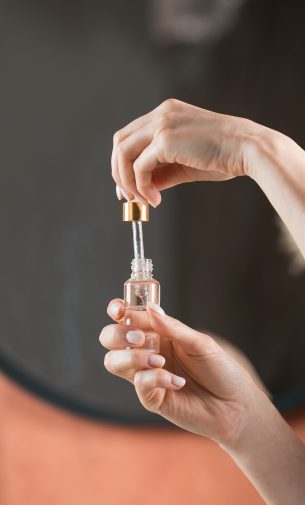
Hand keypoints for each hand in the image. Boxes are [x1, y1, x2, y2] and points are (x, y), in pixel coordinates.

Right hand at [99, 299, 264, 446]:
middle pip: (110, 339)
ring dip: (132, 357)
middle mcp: (148, 352)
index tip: (118, 310)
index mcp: (158, 333)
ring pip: (113, 362)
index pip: (128, 317)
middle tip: (140, 338)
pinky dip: (156, 379)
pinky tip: (177, 381)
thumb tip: (150, 308)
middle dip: (118, 334)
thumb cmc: (221, 370)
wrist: (236, 405)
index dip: (117, 310)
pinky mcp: (151, 398)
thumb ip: (173, 328)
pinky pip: (139, 384)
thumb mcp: (200, 343)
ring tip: (160, 361)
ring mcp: (147, 375)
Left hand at [112, 98, 262, 205]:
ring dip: (127, 180)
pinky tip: (155, 199)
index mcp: (166, 113)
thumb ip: (161, 172)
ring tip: (141, 200)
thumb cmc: (224, 156)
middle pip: (120, 142)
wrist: (248, 149)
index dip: (123, 163)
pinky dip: (141, 186)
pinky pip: (139, 166)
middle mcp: (161, 113)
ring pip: (124, 153)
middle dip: (119, 172)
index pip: (131, 136)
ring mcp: (162, 123)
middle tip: (127, 197)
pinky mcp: (166, 139)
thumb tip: (142, 188)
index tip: (128, 187)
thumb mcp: (185, 164)